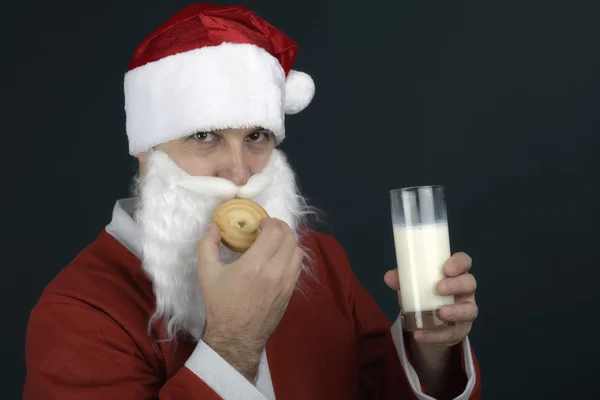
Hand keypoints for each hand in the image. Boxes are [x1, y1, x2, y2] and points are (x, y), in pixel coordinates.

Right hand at [196, 218, 303, 380]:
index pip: (275, 232)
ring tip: (275, 242)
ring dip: (288, 241)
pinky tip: (278, 258)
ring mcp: (287, 283)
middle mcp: (276, 271)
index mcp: (256, 265)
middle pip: (290, 238)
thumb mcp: (207, 273)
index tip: (260, 224)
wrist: (236, 337)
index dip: (270, 222)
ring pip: (298, 251)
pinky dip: (291, 256)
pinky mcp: (291, 292)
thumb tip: (213, 225)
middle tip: (268, 229)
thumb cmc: (221, 304)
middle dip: (280, 228)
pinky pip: (298, 266)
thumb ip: (207, 245)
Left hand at [384, 252, 477, 345]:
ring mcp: (465, 311)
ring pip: (469, 310)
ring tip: (441, 313)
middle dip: (457, 285)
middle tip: (439, 288)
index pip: (464, 262)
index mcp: (455, 274)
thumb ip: (403, 280)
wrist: (428, 325)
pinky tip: (421, 334)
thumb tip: (389, 277)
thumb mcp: (414, 286)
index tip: (446, 267)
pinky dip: (435, 335)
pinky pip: (452, 333)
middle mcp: (465, 291)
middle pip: (470, 284)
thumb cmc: (425, 296)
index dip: (459, 263)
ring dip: (455, 311)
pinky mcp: (460, 331)